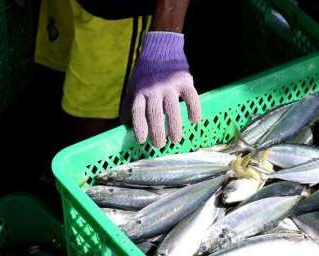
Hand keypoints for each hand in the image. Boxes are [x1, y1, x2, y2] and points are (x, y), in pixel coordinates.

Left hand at [121, 32, 200, 147]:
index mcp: (140, 91)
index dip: (140, 127)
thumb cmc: (145, 72)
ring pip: (172, 108)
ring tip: (176, 139)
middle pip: (155, 113)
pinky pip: (191, 97)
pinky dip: (194, 109)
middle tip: (160, 145)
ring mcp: (170, 84)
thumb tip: (123, 125)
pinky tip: (194, 121)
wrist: (161, 47)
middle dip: (157, 131)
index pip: (138, 112)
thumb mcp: (133, 86)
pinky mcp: (184, 80)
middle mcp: (154, 88)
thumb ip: (129, 104)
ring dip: (174, 126)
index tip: (142, 140)